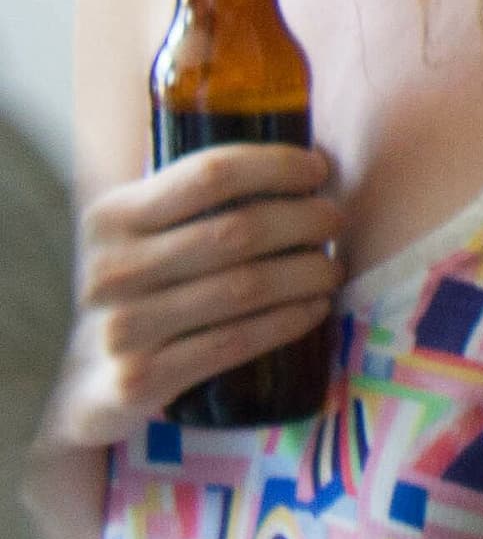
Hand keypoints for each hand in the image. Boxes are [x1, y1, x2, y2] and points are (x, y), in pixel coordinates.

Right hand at [45, 146, 342, 448]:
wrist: (92, 380)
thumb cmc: (141, 289)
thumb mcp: (143, 234)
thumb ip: (192, 197)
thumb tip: (300, 159)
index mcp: (112, 218)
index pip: (210, 174)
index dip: (276, 166)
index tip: (318, 169)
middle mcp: (111, 270)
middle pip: (237, 231)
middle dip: (304, 220)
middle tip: (335, 220)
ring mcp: (123, 328)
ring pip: (245, 288)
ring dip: (307, 272)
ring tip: (332, 268)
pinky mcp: (140, 379)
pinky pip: (235, 341)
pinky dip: (288, 320)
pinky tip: (314, 308)